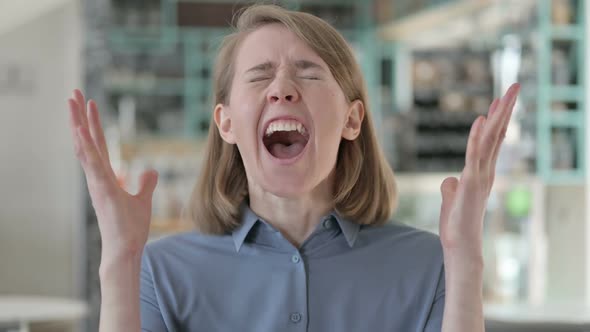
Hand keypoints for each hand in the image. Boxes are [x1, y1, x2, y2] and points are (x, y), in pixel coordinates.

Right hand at [67, 90, 157, 262]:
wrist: (125, 250)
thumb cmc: (130, 228)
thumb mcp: (143, 200)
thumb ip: (145, 184)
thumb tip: (150, 170)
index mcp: (105, 177)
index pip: (99, 145)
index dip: (94, 124)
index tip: (89, 104)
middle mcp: (97, 177)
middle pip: (88, 141)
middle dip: (80, 116)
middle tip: (73, 93)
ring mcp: (97, 183)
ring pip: (85, 148)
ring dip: (78, 124)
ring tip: (72, 102)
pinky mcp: (102, 190)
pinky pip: (93, 164)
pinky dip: (87, 147)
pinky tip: (81, 130)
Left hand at [438, 83, 519, 262]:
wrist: (460, 244)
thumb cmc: (456, 224)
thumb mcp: (451, 199)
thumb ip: (451, 186)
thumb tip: (449, 180)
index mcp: (481, 172)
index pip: (492, 140)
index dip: (497, 119)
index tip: (501, 99)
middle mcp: (485, 170)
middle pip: (497, 134)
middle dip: (506, 109)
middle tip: (515, 86)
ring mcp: (480, 175)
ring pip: (491, 139)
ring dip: (498, 116)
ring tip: (506, 94)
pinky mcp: (472, 182)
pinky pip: (475, 154)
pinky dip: (478, 136)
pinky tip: (481, 118)